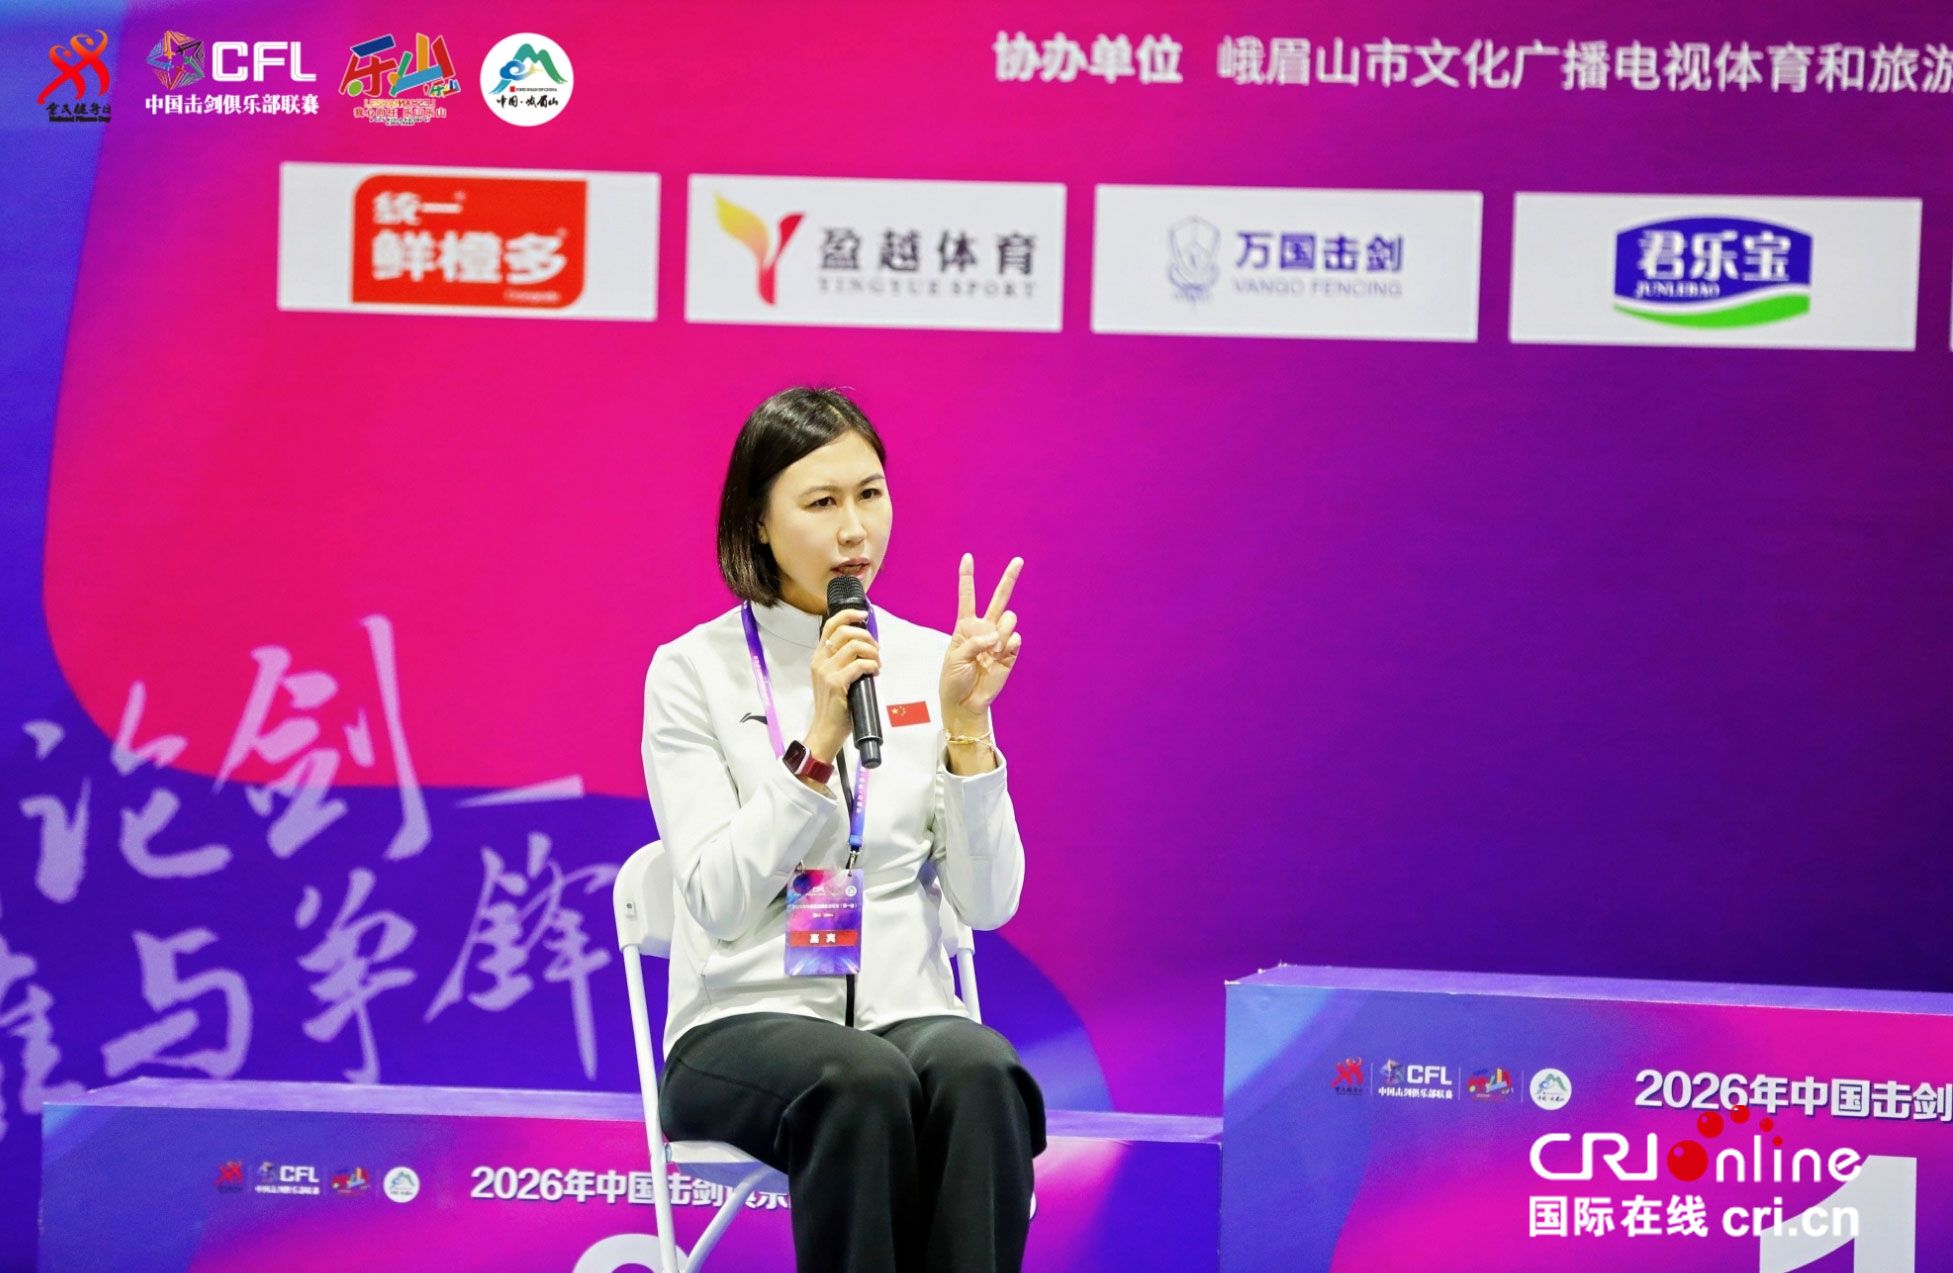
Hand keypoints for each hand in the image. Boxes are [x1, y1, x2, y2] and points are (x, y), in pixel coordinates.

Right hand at [807, 608, 877, 761]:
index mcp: (818, 657)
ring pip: (854, 646)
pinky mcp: (836, 683)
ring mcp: (826, 672)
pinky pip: (859, 665)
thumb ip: (842, 661)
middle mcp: (820, 661)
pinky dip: (872, 665)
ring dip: (872, 652)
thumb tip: (864, 646)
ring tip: (876, 663)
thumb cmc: (834, 706)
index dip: (848, 614)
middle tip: (876, 650)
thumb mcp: (832, 678)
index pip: (830, 625)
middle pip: (845, 632)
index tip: (864, 614)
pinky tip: (874, 673)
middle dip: (866, 636)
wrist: (825, 730)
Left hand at [940, 553, 1022, 728]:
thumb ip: (974, 642)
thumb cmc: (953, 679)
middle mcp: (984, 629)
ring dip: (1001, 632)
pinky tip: (999, 657)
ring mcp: (998, 640)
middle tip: (1018, 560)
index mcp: (965, 626)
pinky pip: (1015, 639)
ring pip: (1009, 619)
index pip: (967, 597)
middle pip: (999, 598)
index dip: (967, 577)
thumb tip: (997, 637)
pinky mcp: (1010, 653)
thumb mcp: (955, 658)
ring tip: (992, 651)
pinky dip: (1007, 647)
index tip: (968, 557)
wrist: (965, 703)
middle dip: (1009, 579)